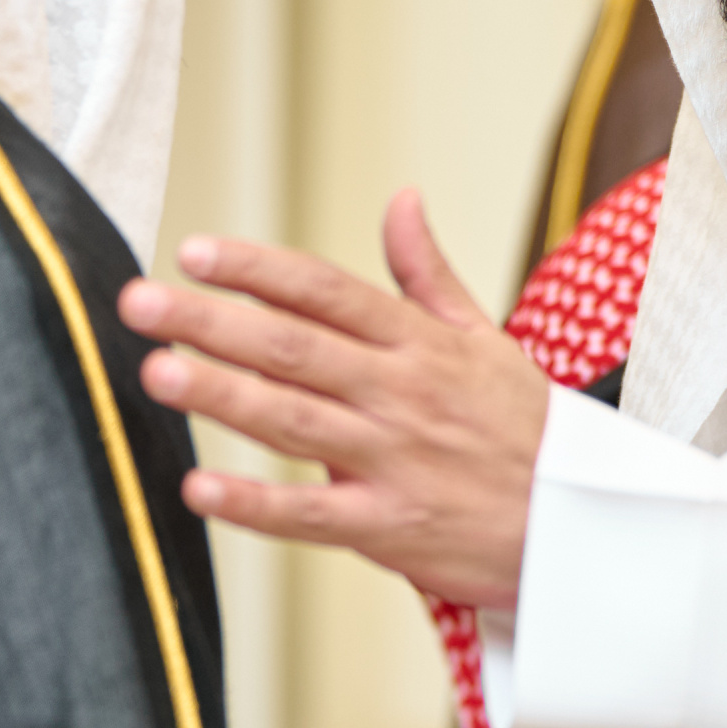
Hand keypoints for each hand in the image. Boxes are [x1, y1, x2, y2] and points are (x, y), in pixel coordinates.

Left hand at [117, 190, 550, 608]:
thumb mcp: (486, 340)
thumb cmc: (526, 432)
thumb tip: (401, 198)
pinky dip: (256, 503)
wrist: (585, 527)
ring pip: (295, 420)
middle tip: (141, 303)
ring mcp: (396, 461)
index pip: (328, 292)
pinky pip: (312, 515)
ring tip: (157, 372)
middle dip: (212, 322)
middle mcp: (403, 395)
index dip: (259, 269)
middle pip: (295, 347)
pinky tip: (200, 487)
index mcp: (421, 345)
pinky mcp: (392, 529)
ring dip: (223, 396)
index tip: (195, 251)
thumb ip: (428, 274)